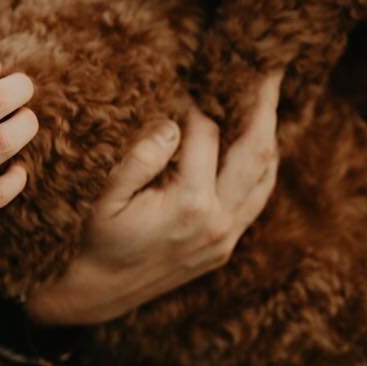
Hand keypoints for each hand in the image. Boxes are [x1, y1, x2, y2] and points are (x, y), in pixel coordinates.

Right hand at [26, 71, 283, 325]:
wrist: (100, 293)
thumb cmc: (97, 241)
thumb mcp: (107, 197)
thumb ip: (142, 158)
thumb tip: (174, 125)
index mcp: (190, 203)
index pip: (205, 136)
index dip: (195, 109)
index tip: (186, 89)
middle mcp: (219, 219)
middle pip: (255, 150)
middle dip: (262, 107)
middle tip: (269, 73)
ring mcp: (227, 236)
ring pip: (265, 176)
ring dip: (269, 136)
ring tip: (267, 103)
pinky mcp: (226, 247)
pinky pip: (257, 200)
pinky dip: (262, 170)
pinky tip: (257, 150)